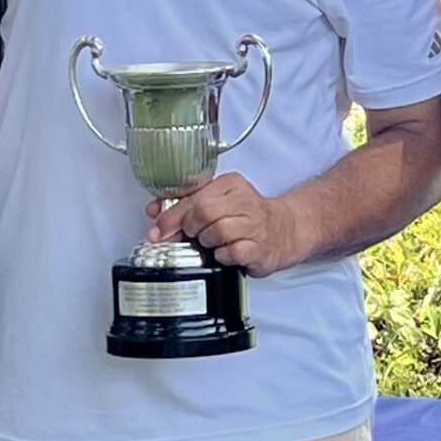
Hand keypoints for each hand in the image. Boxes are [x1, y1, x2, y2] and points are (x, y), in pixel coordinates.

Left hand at [150, 173, 309, 275]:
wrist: (285, 231)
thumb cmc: (247, 218)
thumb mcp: (218, 203)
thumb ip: (186, 205)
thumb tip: (155, 212)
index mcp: (231, 184)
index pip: (194, 196)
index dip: (172, 215)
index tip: (159, 229)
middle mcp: (245, 201)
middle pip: (203, 212)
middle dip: (189, 229)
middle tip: (190, 236)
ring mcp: (254, 224)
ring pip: (216, 232)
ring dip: (206, 242)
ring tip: (210, 243)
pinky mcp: (259, 247)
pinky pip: (231, 252)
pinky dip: (221, 256)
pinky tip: (224, 254)